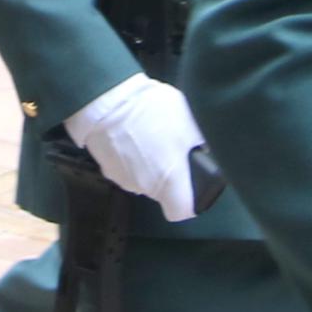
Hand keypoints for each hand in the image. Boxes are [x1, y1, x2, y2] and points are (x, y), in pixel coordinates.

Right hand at [67, 74, 209, 223]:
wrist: (107, 100)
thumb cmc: (153, 111)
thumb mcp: (188, 119)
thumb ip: (199, 142)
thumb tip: (205, 150)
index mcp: (170, 179)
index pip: (181, 211)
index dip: (188, 203)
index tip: (190, 187)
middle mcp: (146, 187)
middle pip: (161, 192)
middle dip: (167, 175)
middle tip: (170, 149)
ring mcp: (123, 179)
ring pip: (143, 181)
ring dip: (148, 166)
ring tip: (148, 137)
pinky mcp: (106, 169)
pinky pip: (125, 170)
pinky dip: (130, 159)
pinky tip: (131, 137)